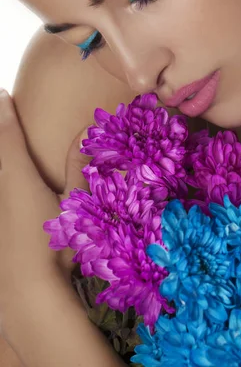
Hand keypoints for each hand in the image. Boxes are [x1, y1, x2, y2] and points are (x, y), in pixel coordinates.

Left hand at [0, 88, 91, 312]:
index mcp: (19, 180)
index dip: (6, 114)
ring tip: (4, 143)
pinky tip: (9, 191)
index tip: (2, 94)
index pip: (9, 137)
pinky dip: (1, 180)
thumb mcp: (75, 205)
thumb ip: (81, 168)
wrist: (26, 292)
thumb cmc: (56, 247)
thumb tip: (87, 132)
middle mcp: (0, 189)